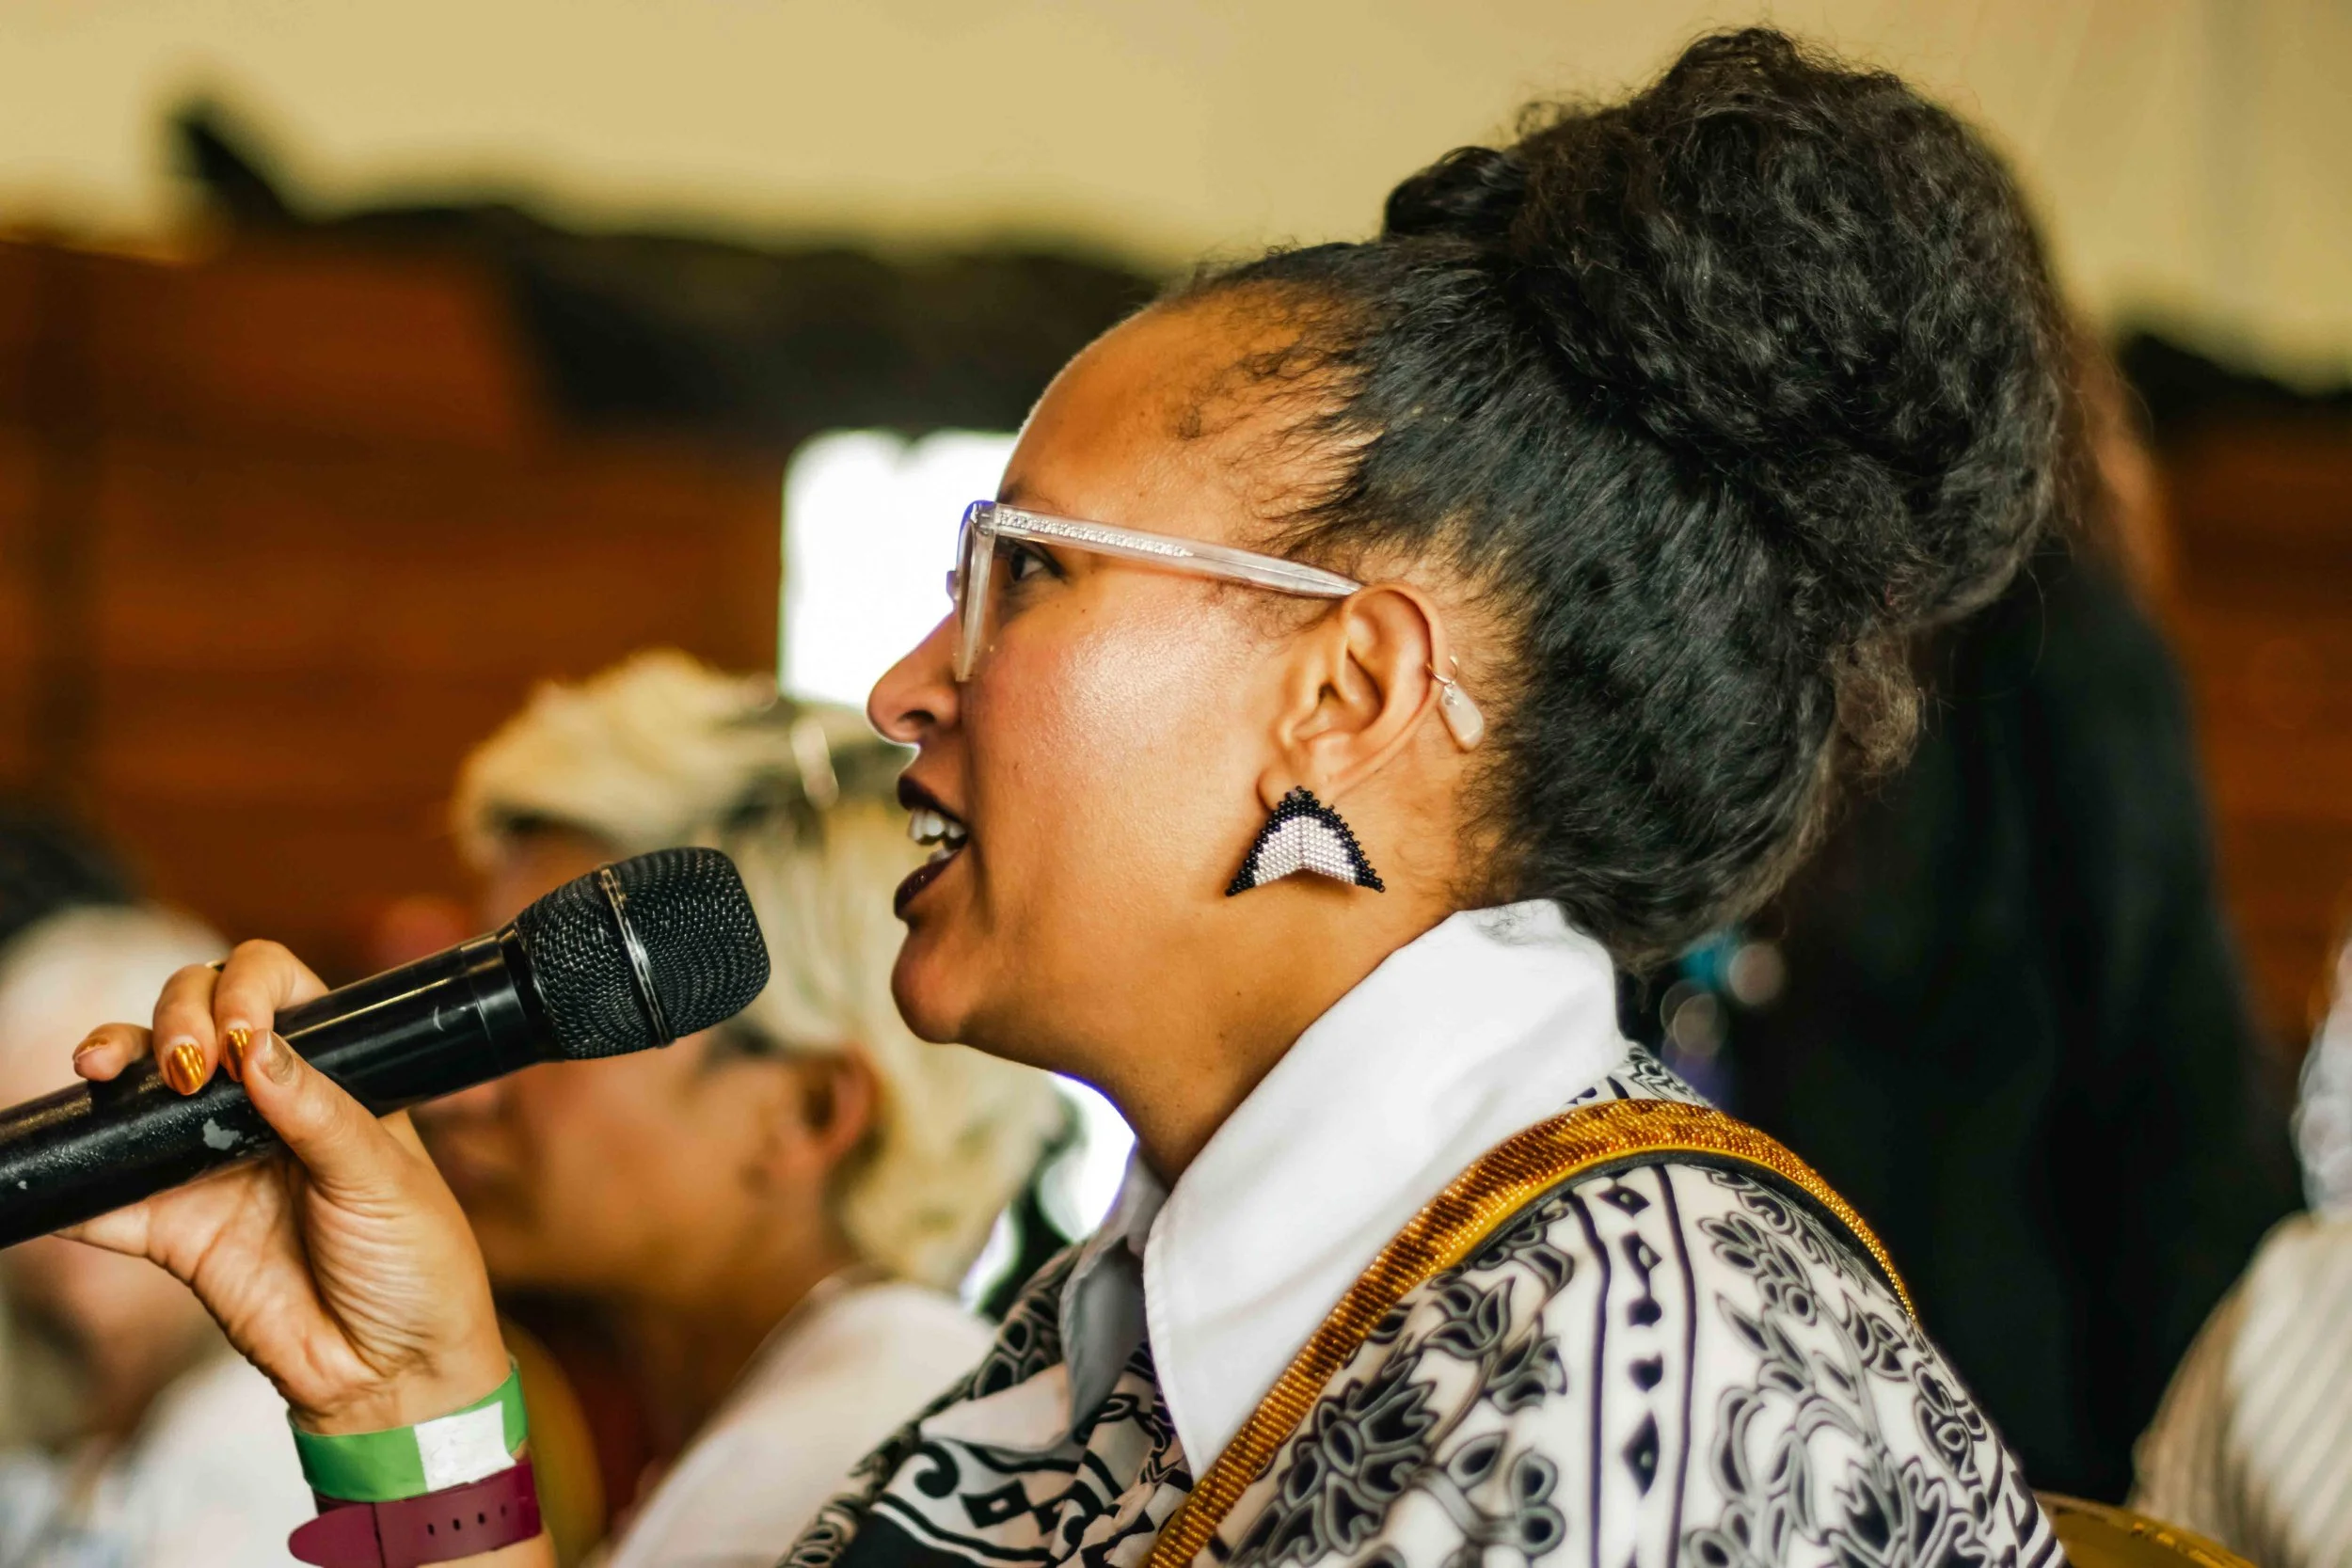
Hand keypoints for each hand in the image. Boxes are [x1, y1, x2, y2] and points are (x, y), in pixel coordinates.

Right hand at [66, 941, 510, 1435]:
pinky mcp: (173, 1230)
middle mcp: (264, 1108)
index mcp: (330, 1077)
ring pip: (138, 1091)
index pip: (275, 988)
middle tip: (189, 1066)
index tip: (240, 1033)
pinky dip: (76, 1184)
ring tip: (104, 1071)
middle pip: (192, 1018)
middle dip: (173, 1017)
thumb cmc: (416, 1263)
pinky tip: (65, 1168)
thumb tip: (258, 1047)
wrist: (393, 1372)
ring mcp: (211, 1164)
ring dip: (112, 1066)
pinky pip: (106, 1198)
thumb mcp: (386, 1179)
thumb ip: (320, 1115)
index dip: (246, 988)